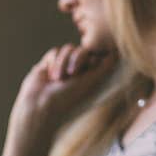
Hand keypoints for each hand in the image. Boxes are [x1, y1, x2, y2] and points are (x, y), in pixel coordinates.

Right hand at [1, 44, 116, 155]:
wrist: (39, 106)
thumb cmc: (67, 99)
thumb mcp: (91, 82)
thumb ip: (105, 67)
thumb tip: (117, 52)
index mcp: (89, 77)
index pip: (96, 56)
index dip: (92, 59)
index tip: (89, 70)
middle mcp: (76, 72)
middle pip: (83, 49)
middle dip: (77, 59)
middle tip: (72, 74)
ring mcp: (61, 68)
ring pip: (69, 48)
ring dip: (64, 62)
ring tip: (58, 79)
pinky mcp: (47, 65)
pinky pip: (55, 52)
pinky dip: (53, 62)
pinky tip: (49, 76)